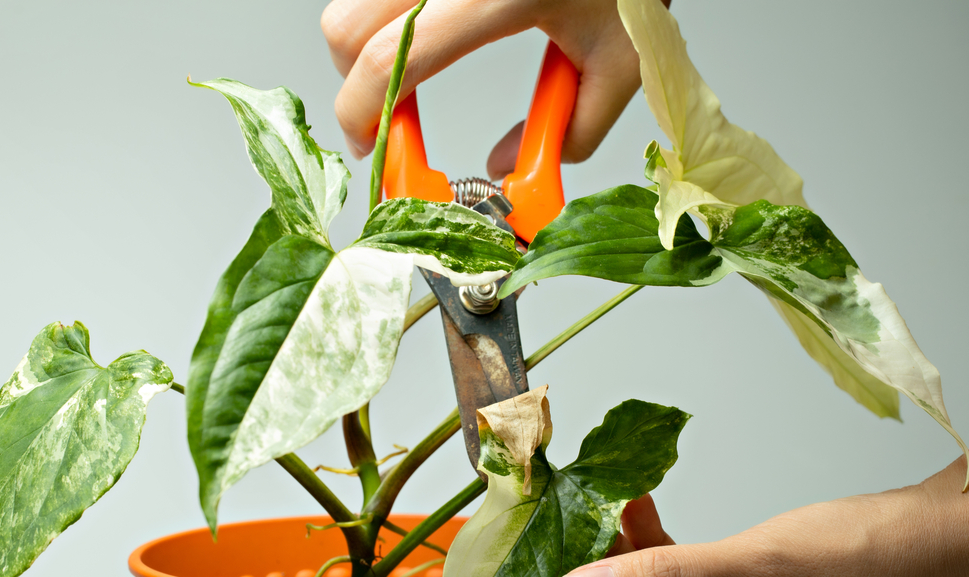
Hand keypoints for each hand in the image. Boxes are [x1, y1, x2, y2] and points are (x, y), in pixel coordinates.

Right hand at [320, 0, 662, 174]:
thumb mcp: (622, 60)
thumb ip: (574, 130)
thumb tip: (506, 167)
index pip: (389, 59)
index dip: (363, 115)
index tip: (371, 148)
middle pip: (346, 25)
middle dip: (354, 83)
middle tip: (386, 117)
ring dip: (365, 45)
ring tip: (407, 72)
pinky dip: (383, 16)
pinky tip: (421, 32)